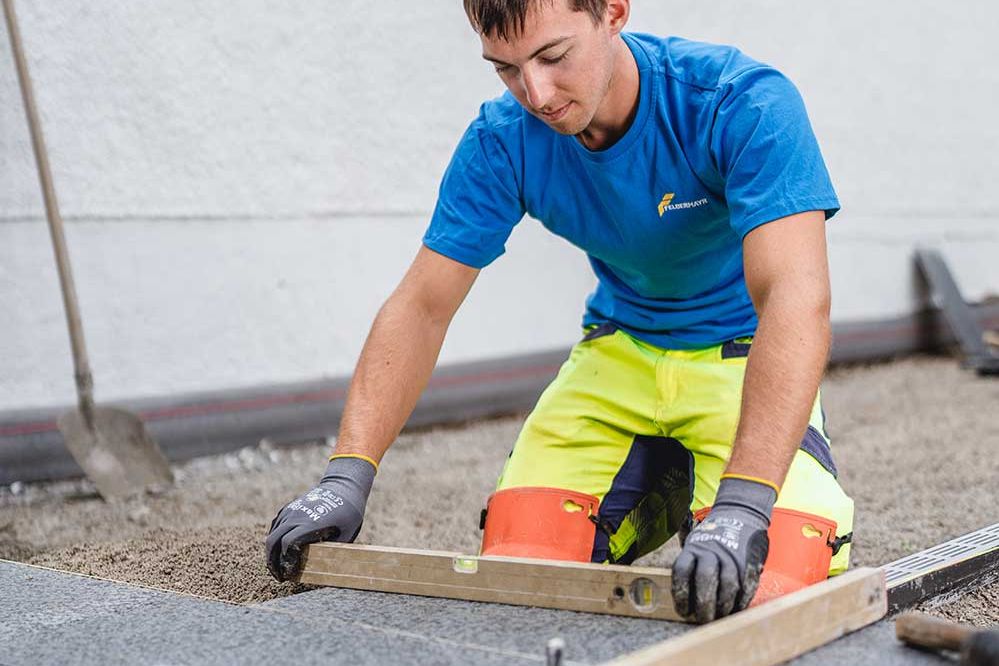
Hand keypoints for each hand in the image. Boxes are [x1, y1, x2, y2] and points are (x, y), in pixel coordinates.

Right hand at [265, 456, 375, 581]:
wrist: (343, 486)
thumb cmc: (349, 512)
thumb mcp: (347, 533)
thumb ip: (333, 550)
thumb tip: (327, 569)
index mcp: (310, 523)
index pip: (287, 544)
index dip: (284, 561)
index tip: (288, 573)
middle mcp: (297, 516)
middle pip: (273, 540)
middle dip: (272, 561)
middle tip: (279, 576)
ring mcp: (291, 510)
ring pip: (272, 533)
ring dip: (271, 551)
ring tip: (278, 566)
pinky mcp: (290, 508)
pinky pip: (276, 525)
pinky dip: (274, 538)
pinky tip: (280, 551)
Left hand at [671, 476, 774, 622]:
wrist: (740, 513)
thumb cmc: (712, 539)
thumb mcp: (695, 545)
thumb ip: (690, 568)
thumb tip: (685, 602)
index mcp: (692, 548)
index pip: (681, 571)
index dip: (680, 595)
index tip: (684, 611)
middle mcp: (710, 551)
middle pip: (705, 579)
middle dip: (704, 604)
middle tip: (703, 619)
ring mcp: (731, 556)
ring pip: (727, 585)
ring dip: (724, 606)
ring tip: (720, 616)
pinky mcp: (748, 562)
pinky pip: (746, 585)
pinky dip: (741, 601)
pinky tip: (736, 609)